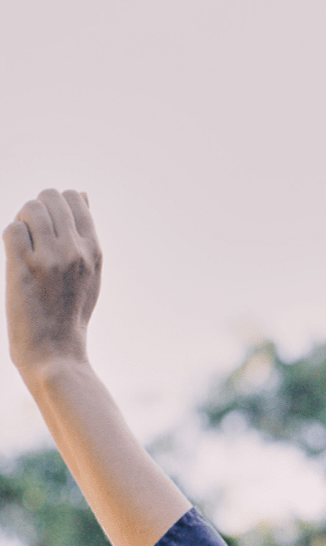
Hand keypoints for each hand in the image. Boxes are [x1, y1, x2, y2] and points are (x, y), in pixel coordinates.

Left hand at [4, 189, 101, 378]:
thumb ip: (86, 234)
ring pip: (30, 209)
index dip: (57, 203)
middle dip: (37, 208)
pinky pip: (12, 230)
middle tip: (32, 235)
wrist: (55, 350)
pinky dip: (11, 238)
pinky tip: (17, 258)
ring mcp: (50, 258)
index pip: (76, 198)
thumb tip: (82, 194)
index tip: (50, 225)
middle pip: (50, 198)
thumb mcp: (91, 272)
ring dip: (22, 221)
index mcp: (94, 251)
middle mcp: (75, 250)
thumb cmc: (70, 312)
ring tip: (24, 245)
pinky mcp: (24, 267)